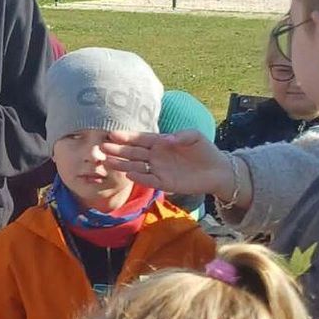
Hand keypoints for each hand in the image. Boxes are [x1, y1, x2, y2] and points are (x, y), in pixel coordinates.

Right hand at [101, 130, 233, 200]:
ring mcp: (159, 170)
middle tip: (102, 148)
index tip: (112, 134)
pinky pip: (149, 180)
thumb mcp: (195, 137)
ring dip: (122, 164)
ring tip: (107, 161)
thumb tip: (167, 140)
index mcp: (161, 142)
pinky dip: (140, 178)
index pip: (140, 139)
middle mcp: (156, 156)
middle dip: (118, 150)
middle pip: (133, 153)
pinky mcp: (165, 183)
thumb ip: (181, 135)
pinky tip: (129, 174)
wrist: (217, 170)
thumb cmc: (204, 150)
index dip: (126, 137)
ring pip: (137, 167)